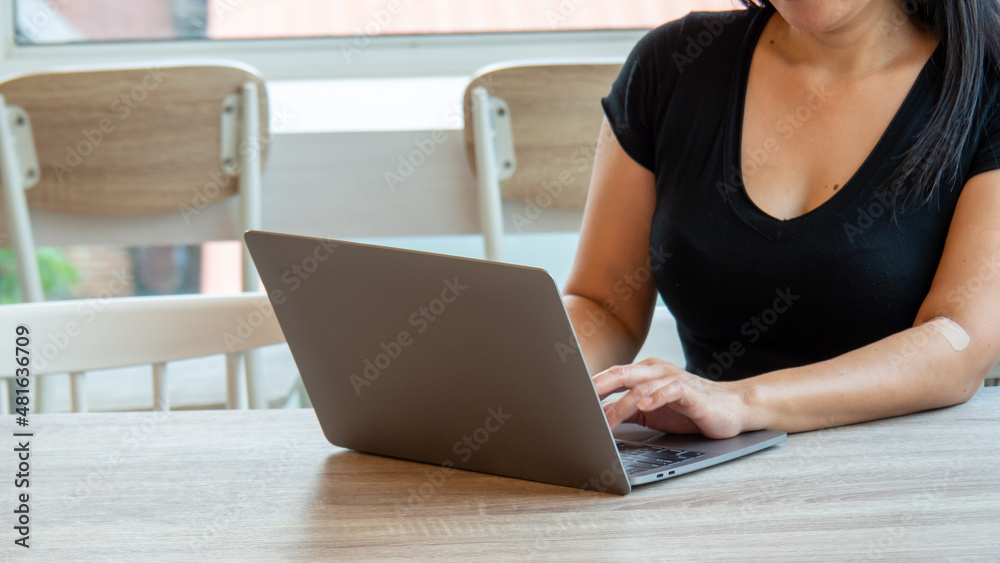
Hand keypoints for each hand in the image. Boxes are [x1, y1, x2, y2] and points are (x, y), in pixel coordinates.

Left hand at [592, 358, 750, 438]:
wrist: (731, 409)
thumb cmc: (690, 410)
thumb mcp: (651, 412)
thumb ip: (626, 411)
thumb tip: (597, 418)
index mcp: (643, 373)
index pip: (611, 377)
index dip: (590, 387)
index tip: (570, 399)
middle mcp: (655, 371)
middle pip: (620, 374)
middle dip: (597, 387)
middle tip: (578, 401)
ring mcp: (673, 378)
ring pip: (640, 385)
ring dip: (622, 404)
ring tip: (607, 419)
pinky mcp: (690, 390)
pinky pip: (669, 390)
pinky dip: (655, 397)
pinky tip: (644, 405)